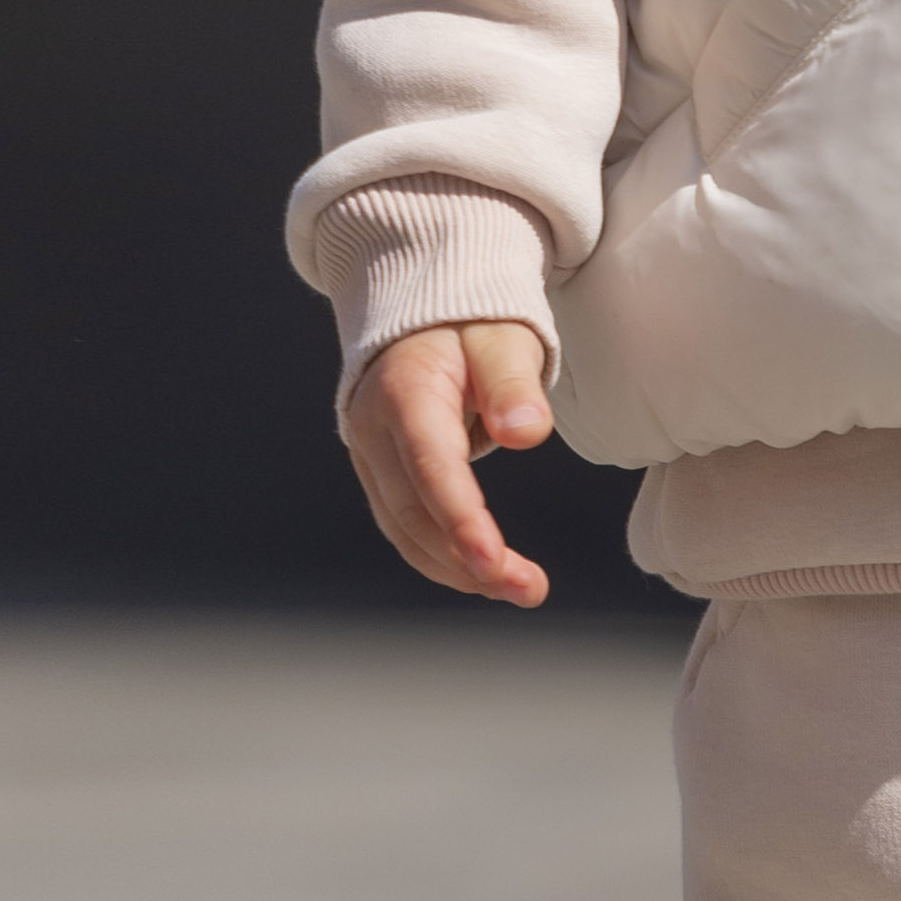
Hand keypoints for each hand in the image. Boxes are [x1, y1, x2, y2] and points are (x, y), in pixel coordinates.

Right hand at [344, 319, 556, 607]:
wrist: (421, 311)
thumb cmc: (469, 324)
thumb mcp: (501, 338)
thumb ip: (514, 384)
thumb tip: (527, 434)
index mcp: (404, 389)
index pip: (430, 464)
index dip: (460, 518)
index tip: (494, 562)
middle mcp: (374, 428)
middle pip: (415, 510)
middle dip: (469, 560)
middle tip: (529, 589)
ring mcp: (371, 454)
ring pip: (404, 529)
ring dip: (458, 569)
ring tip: (518, 589)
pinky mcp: (380, 473)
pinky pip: (405, 525)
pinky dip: (442, 555)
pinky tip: (482, 573)